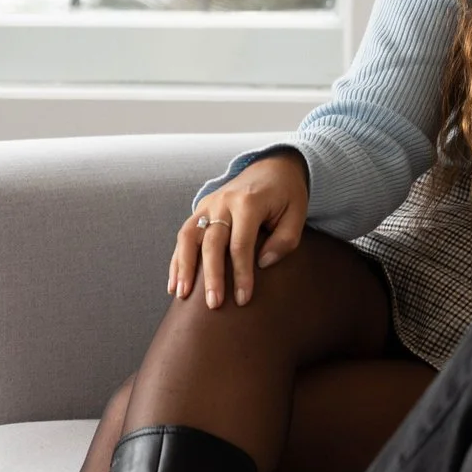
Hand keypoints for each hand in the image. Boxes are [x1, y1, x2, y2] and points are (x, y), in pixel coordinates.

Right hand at [169, 149, 308, 308]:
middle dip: (211, 276)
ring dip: (183, 267)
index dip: (241, 274)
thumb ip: (285, 240)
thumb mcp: (297, 213)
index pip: (241, 244)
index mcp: (249, 202)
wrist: (272, 166)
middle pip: (212, 243)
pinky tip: (174, 284)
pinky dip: (177, 260)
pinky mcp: (201, 209)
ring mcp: (208, 204)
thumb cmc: (286, 195)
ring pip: (189, 237)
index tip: (243, 299)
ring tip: (181, 295)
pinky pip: (184, 235)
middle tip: (213, 304)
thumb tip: (263, 264)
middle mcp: (224, 201)